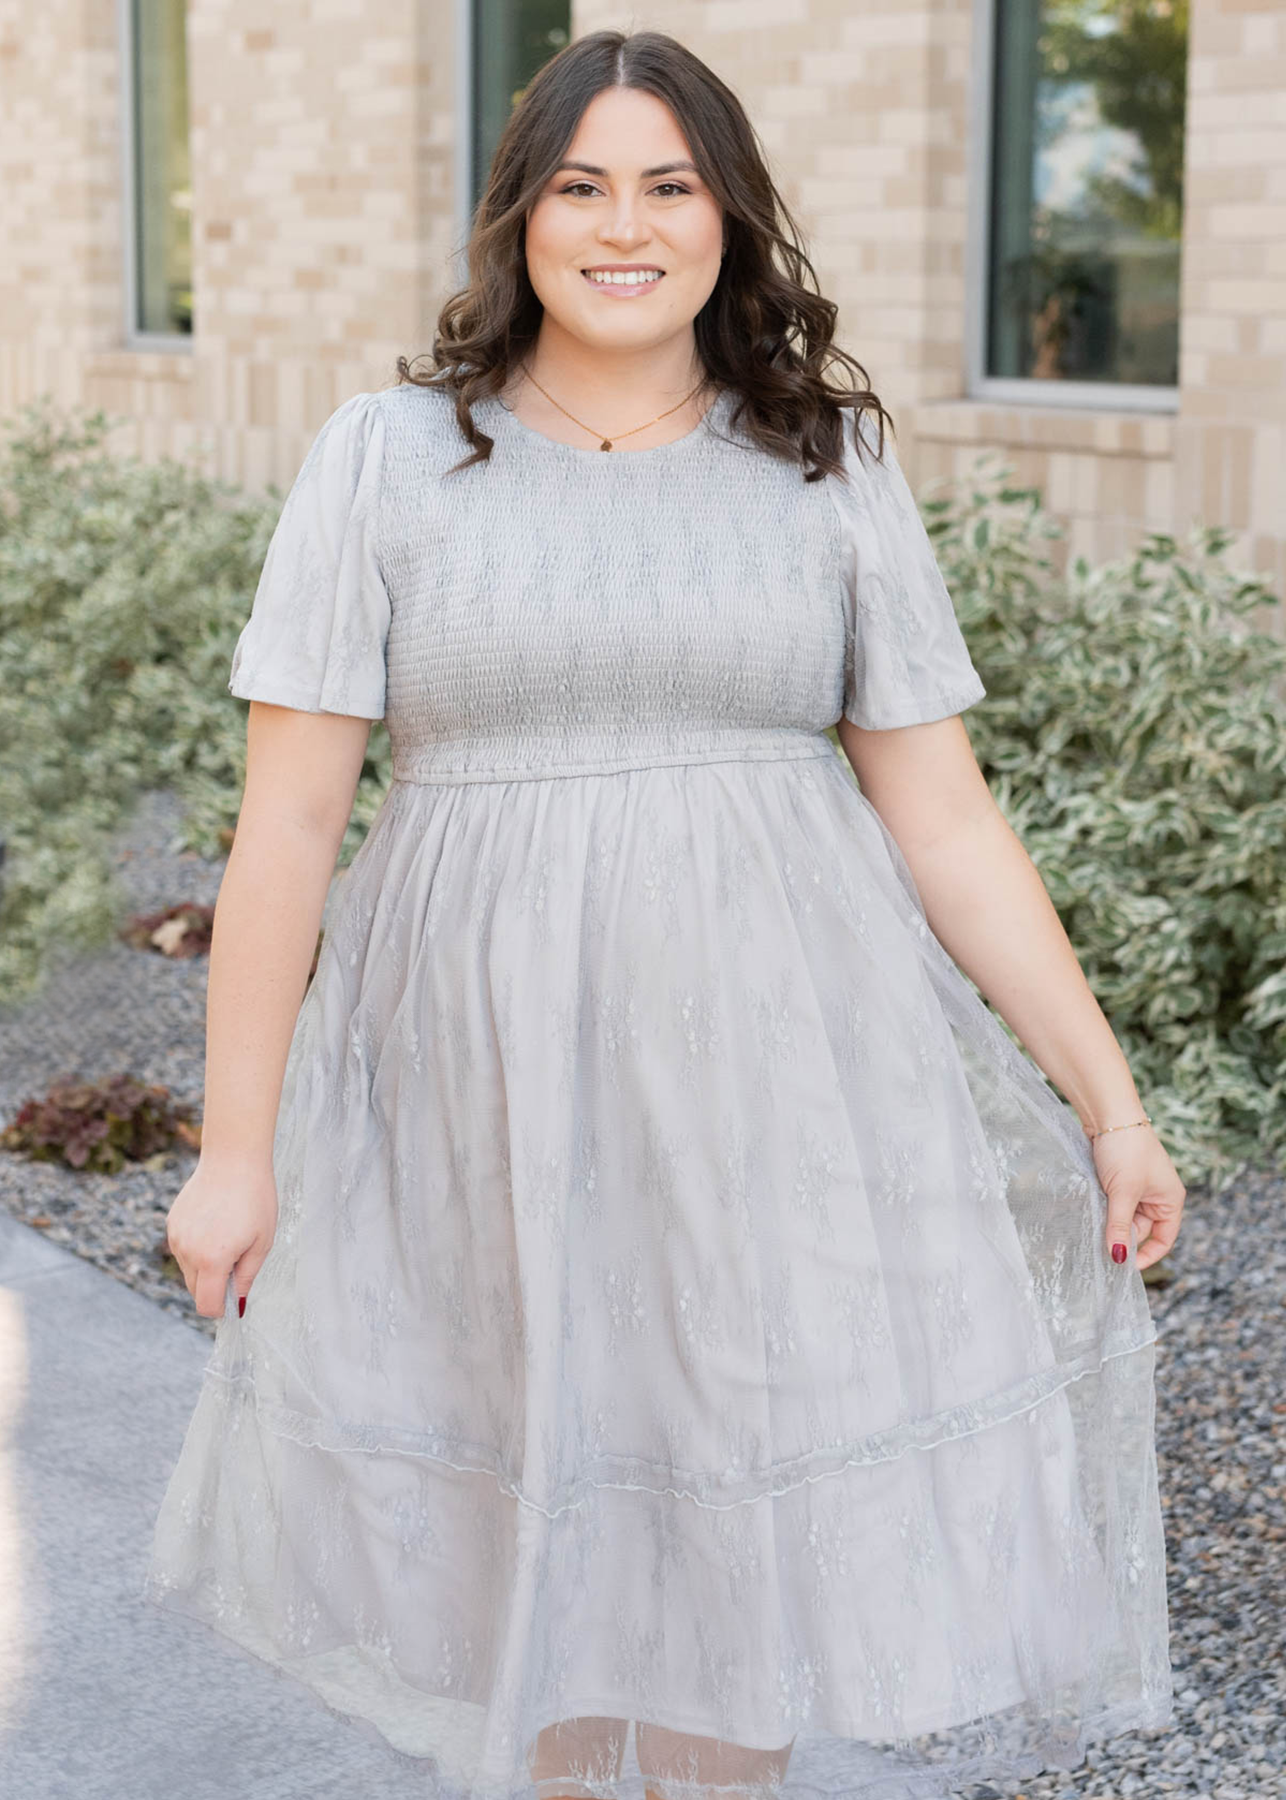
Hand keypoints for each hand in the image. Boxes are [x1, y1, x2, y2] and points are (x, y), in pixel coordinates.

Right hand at [164, 1156, 278, 1318]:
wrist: (233, 1160)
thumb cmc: (255, 1199)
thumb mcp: (261, 1242)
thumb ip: (246, 1277)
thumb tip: (236, 1304)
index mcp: (212, 1259)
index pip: (205, 1305)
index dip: (220, 1308)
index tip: (232, 1301)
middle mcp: (188, 1251)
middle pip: (195, 1290)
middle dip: (213, 1287)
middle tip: (237, 1262)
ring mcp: (176, 1236)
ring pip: (188, 1269)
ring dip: (204, 1266)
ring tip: (227, 1237)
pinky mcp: (172, 1223)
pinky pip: (182, 1248)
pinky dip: (196, 1247)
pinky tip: (214, 1225)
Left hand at [1090, 1123, 1184, 1272]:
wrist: (1108, 1113)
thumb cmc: (1126, 1150)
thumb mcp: (1123, 1193)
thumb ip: (1120, 1227)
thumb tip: (1118, 1259)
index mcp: (1170, 1201)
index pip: (1163, 1239)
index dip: (1146, 1256)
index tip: (1122, 1267)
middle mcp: (1157, 1196)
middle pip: (1139, 1230)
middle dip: (1120, 1236)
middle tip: (1097, 1246)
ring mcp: (1137, 1187)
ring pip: (1123, 1217)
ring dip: (1108, 1221)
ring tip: (1092, 1224)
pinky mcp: (1119, 1180)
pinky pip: (1112, 1203)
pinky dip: (1101, 1208)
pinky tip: (1088, 1210)